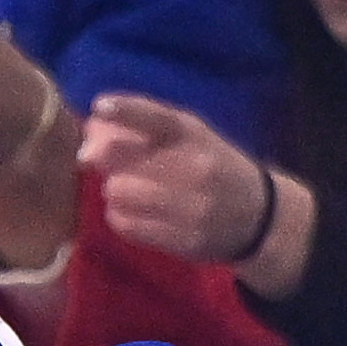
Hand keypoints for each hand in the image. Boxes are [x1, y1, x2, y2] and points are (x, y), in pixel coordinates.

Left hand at [76, 95, 307, 296]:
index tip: (98, 105)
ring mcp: (192, 206)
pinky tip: (133, 214)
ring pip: (121, 194)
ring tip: (127, 193)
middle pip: (124, 163)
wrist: (256, 214)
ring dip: (114, 193)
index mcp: (195, 135)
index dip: (126, 109)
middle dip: (107, 165)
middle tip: (112, 168)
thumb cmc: (214, 166)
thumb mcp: (194, 137)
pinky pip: (127, 225)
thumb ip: (150, 131)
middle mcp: (195, 167)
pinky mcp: (184, 239)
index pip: (157, 117)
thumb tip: (90, 138)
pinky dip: (120, 218)